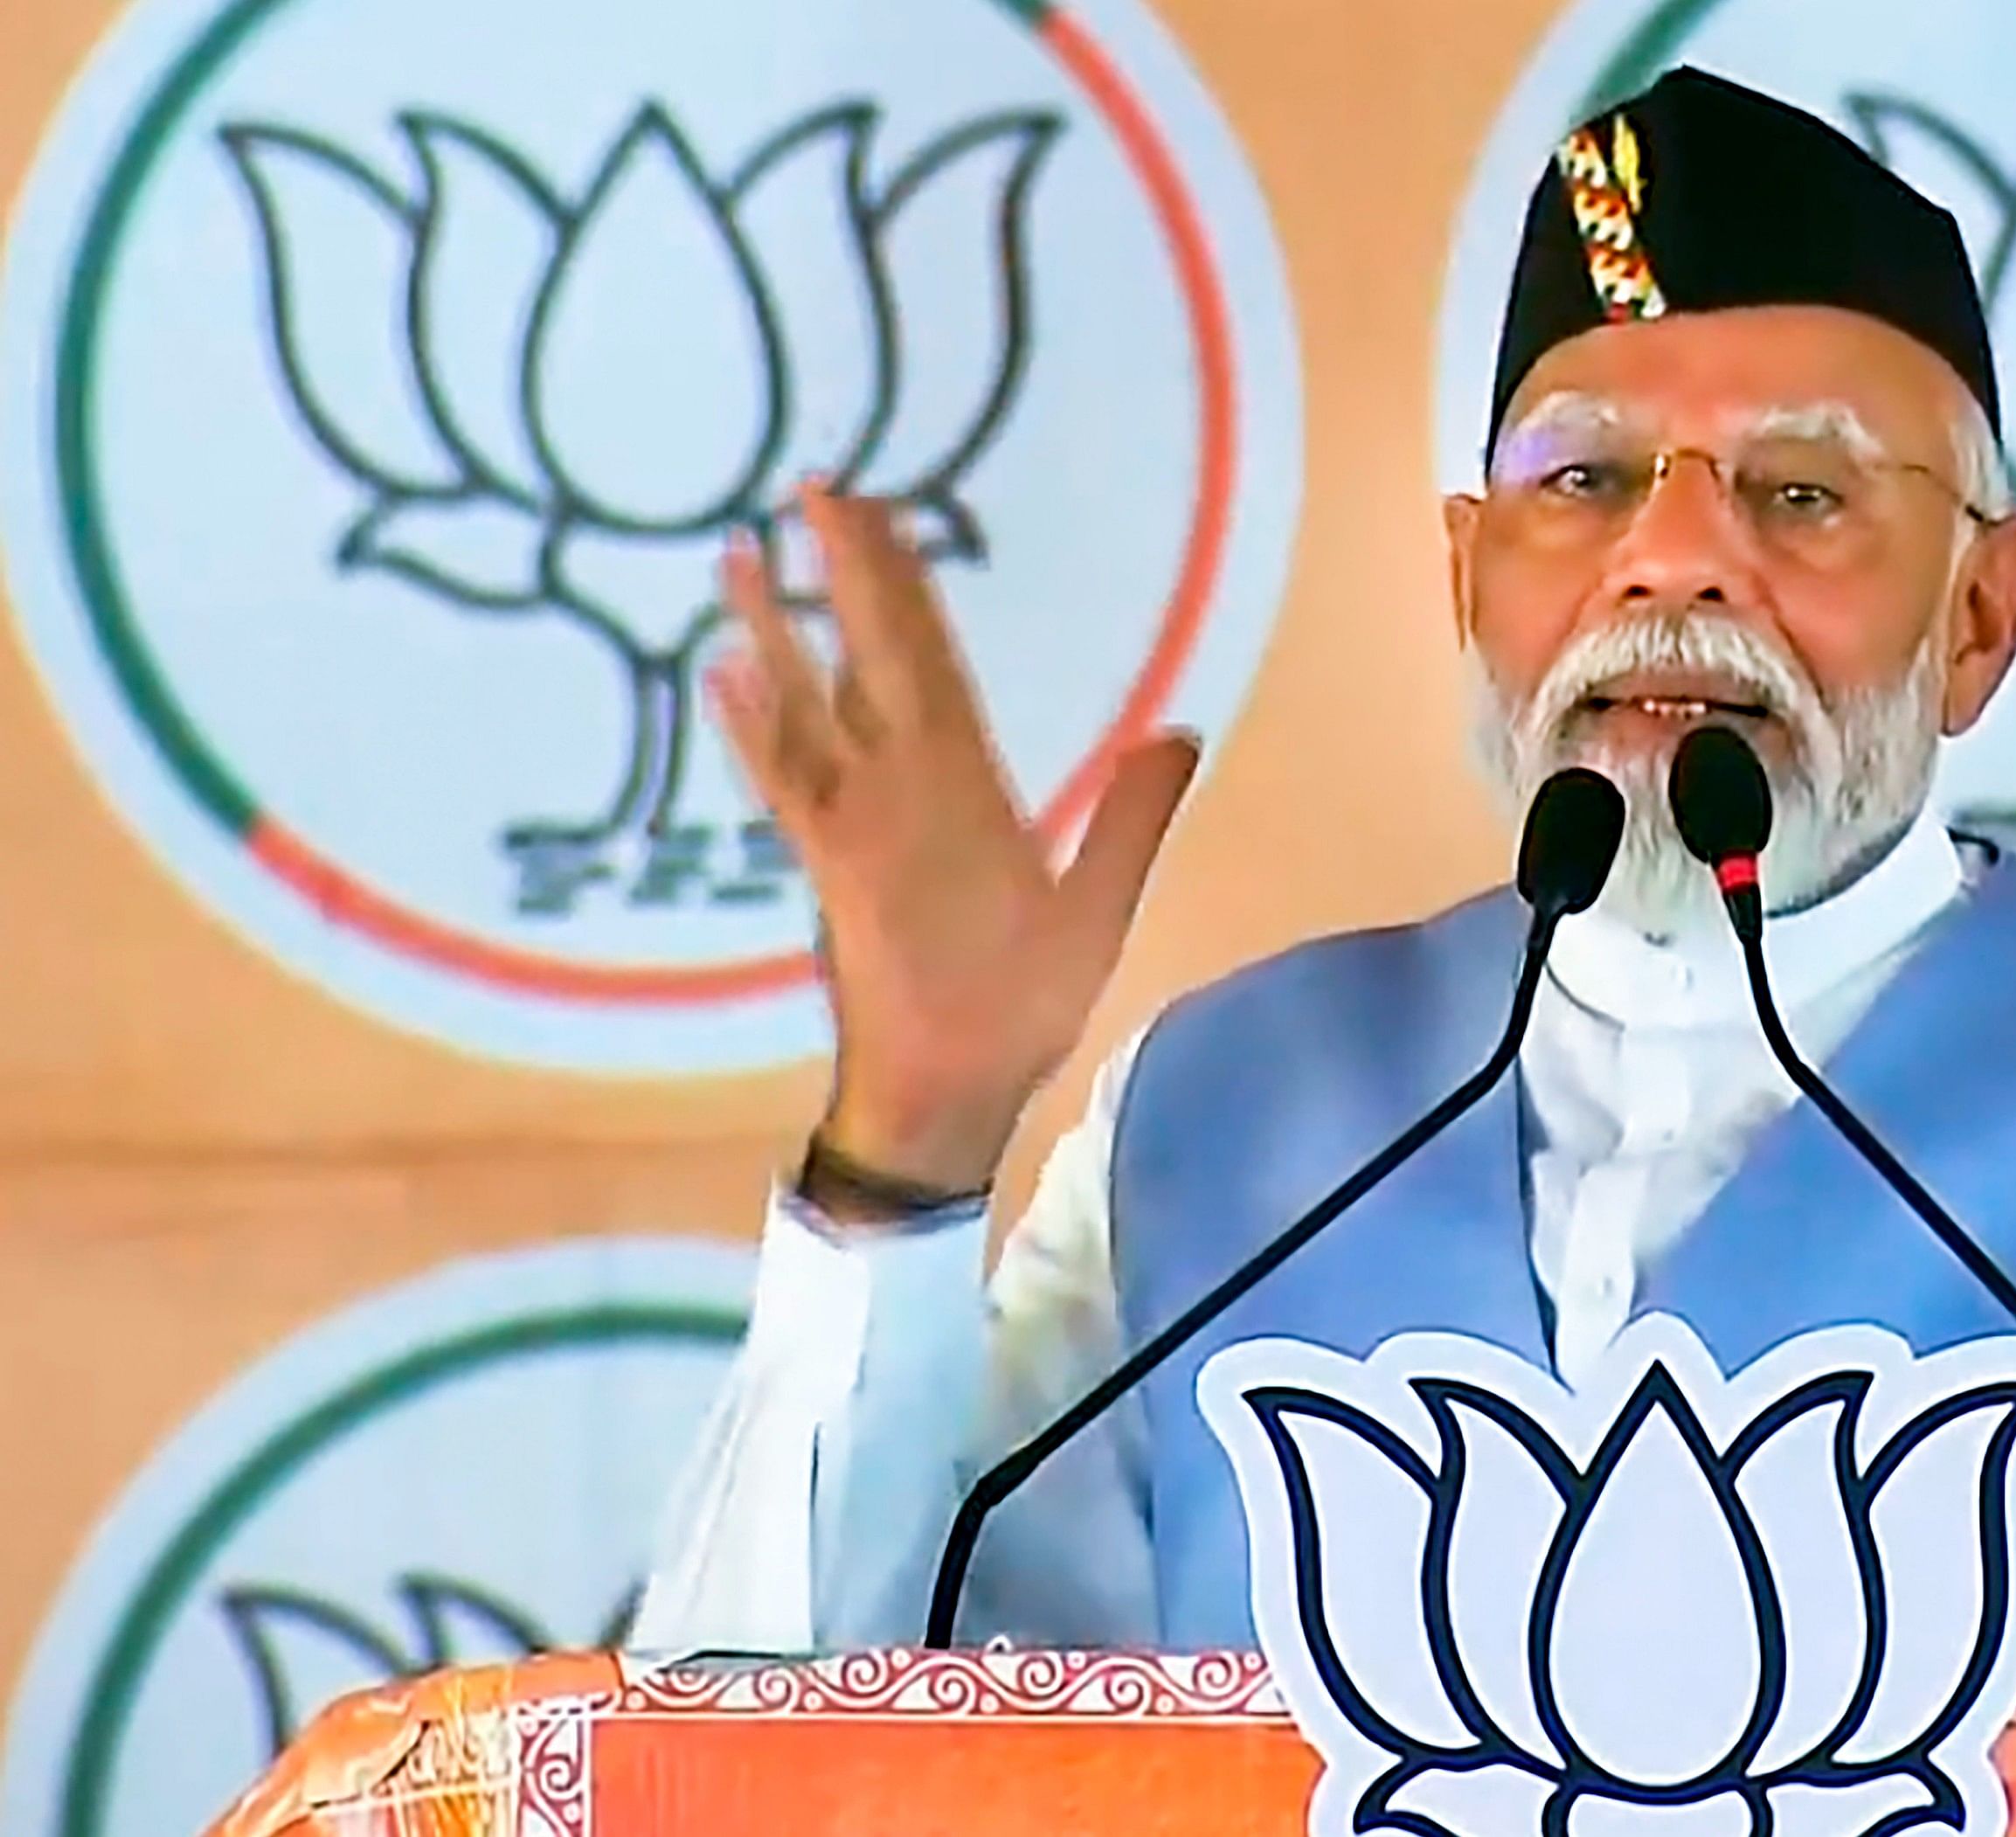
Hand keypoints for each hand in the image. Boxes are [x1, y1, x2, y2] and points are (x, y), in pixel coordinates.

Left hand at [706, 482, 1198, 1201]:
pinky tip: (722, 674)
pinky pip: (775, 774)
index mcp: (958, 790)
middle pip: (860, 657)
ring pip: (799, 704)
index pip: (923, 656)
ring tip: (736, 552)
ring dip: (768, 624)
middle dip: (837, 567)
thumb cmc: (1017, 1008)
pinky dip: (748, 721)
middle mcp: (888, 789)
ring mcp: (842, 822)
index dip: (894, 575)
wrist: (924, 1092)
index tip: (872, 502)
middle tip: (810, 485)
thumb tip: (1180, 730)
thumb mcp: (1097, 919)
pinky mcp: (818, 859)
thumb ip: (1134, 822)